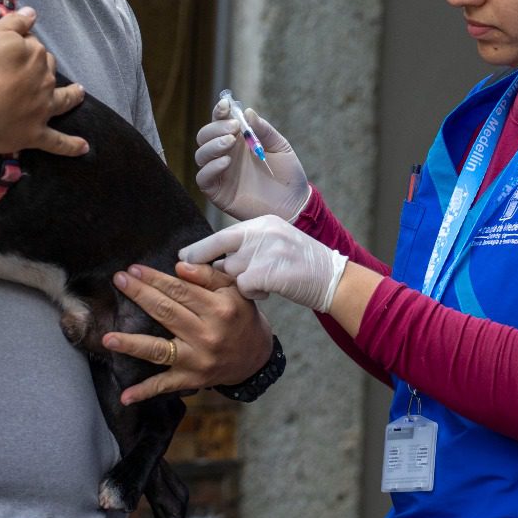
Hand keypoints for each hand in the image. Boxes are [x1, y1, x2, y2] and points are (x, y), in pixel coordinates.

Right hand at [0, 9, 87, 156]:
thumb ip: (15, 22)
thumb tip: (33, 13)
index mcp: (35, 55)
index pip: (33, 45)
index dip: (21, 46)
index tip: (8, 50)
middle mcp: (44, 80)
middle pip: (47, 69)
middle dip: (42, 67)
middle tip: (27, 69)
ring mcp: (42, 109)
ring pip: (63, 100)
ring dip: (73, 96)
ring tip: (80, 93)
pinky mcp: (35, 134)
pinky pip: (57, 142)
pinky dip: (71, 146)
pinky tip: (84, 148)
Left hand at [101, 261, 273, 405]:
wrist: (257, 357)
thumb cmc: (241, 317)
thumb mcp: (235, 290)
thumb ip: (208, 276)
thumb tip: (180, 266)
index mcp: (219, 310)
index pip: (180, 290)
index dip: (155, 279)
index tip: (133, 269)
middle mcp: (207, 336)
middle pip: (166, 313)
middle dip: (140, 295)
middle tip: (118, 281)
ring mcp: (198, 360)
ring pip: (159, 350)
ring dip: (131, 344)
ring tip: (108, 338)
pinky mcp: (192, 379)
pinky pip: (165, 385)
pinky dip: (144, 392)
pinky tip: (125, 396)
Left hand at [179, 216, 348, 311]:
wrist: (334, 278)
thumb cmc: (303, 265)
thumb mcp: (276, 244)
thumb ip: (248, 247)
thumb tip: (213, 261)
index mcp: (263, 223)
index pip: (222, 234)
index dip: (201, 248)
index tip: (183, 257)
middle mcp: (263, 232)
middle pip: (220, 251)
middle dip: (203, 264)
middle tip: (185, 270)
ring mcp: (266, 251)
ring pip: (232, 272)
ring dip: (240, 283)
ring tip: (262, 283)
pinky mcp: (269, 271)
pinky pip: (244, 287)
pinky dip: (252, 294)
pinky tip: (269, 292)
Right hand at [194, 101, 310, 220]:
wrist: (293, 204)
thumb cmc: (287, 174)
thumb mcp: (279, 147)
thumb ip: (264, 130)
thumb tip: (247, 111)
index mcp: (238, 140)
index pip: (219, 122)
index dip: (218, 111)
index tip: (225, 105)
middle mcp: (225, 155)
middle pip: (205, 136)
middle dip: (215, 128)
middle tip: (234, 128)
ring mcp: (220, 173)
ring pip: (201, 154)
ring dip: (213, 145)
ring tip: (230, 142)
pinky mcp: (218, 192)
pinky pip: (203, 178)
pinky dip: (211, 167)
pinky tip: (226, 162)